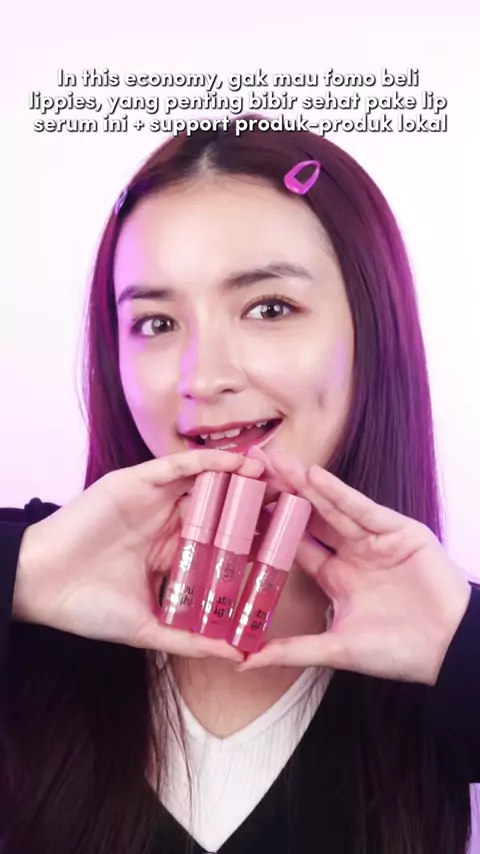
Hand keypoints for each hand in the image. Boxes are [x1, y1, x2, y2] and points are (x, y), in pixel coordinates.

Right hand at [13, 450, 262, 661]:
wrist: (40, 586)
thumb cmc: (87, 608)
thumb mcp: (148, 628)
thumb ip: (192, 640)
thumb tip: (237, 657)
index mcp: (172, 552)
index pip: (220, 540)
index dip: (253, 538)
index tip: (287, 539)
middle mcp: (167, 522)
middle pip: (220, 506)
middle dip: (254, 503)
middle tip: (291, 499)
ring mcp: (153, 500)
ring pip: (205, 482)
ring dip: (240, 476)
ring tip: (276, 475)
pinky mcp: (137, 481)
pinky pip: (179, 468)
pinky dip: (210, 463)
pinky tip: (239, 463)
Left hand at [240, 449, 470, 684]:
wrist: (449, 650)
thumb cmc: (398, 652)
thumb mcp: (336, 649)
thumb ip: (291, 650)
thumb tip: (243, 663)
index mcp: (336, 577)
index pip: (295, 545)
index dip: (269, 527)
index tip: (238, 509)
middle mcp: (352, 554)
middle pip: (310, 517)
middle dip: (282, 493)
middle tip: (250, 468)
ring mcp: (375, 540)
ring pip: (332, 507)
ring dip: (304, 483)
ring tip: (275, 461)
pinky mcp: (399, 531)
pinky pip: (364, 510)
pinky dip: (340, 493)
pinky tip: (315, 476)